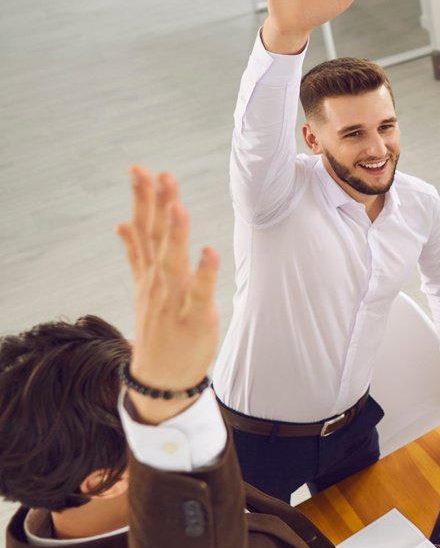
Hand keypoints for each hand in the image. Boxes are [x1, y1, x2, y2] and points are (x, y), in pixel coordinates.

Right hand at [115, 167, 220, 424]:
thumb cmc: (157, 328)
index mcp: (148, 272)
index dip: (142, 199)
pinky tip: (208, 251)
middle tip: (157, 174)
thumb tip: (121, 224)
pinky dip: (204, 273)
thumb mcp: (142, 288)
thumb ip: (135, 254)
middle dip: (156, 205)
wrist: (159, 378)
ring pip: (172, 261)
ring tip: (177, 205)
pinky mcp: (194, 318)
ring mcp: (173, 300)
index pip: (143, 228)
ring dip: (175, 233)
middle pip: (155, 238)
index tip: (140, 169)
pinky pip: (199, 293)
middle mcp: (157, 282)